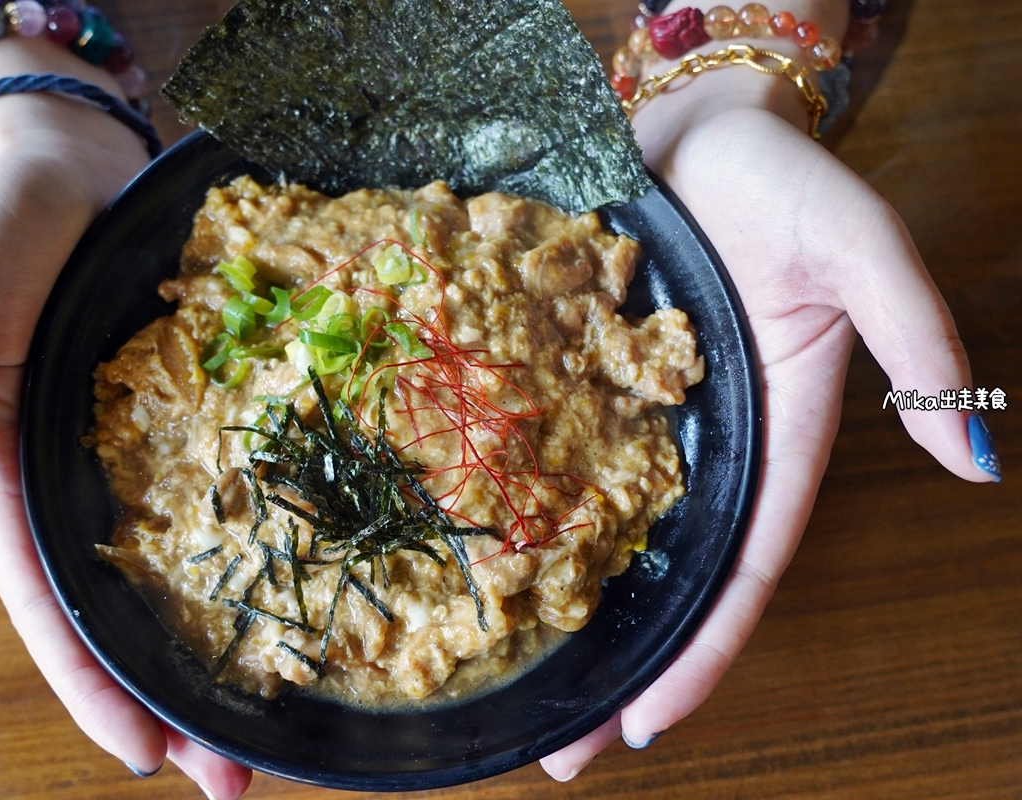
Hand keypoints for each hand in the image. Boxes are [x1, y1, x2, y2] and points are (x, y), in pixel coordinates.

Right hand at [0, 92, 251, 797]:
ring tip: (293, 715)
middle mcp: (95, 479)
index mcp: (18, 480)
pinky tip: (329, 580)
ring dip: (241, 635)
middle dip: (182, 694)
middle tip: (240, 778)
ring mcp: (165, 446)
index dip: (93, 688)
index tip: (146, 761)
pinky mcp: (220, 404)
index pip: (52, 609)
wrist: (79, 162)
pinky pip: (259, 482)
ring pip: (205, 560)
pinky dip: (285, 536)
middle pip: (138, 606)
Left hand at [540, 84, 994, 778]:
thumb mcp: (864, 251)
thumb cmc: (787, 182)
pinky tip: (466, 558)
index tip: (647, 726)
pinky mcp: (571, 376)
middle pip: (659, 575)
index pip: (740, 570)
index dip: (701, 653)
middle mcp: (698, 444)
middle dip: (616, 664)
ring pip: (593, 533)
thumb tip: (976, 464)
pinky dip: (511, 513)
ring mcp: (629, 416)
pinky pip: (538, 457)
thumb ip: (919, 345)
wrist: (698, 126)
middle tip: (556, 753)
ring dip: (557, 609)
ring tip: (505, 685)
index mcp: (773, 437)